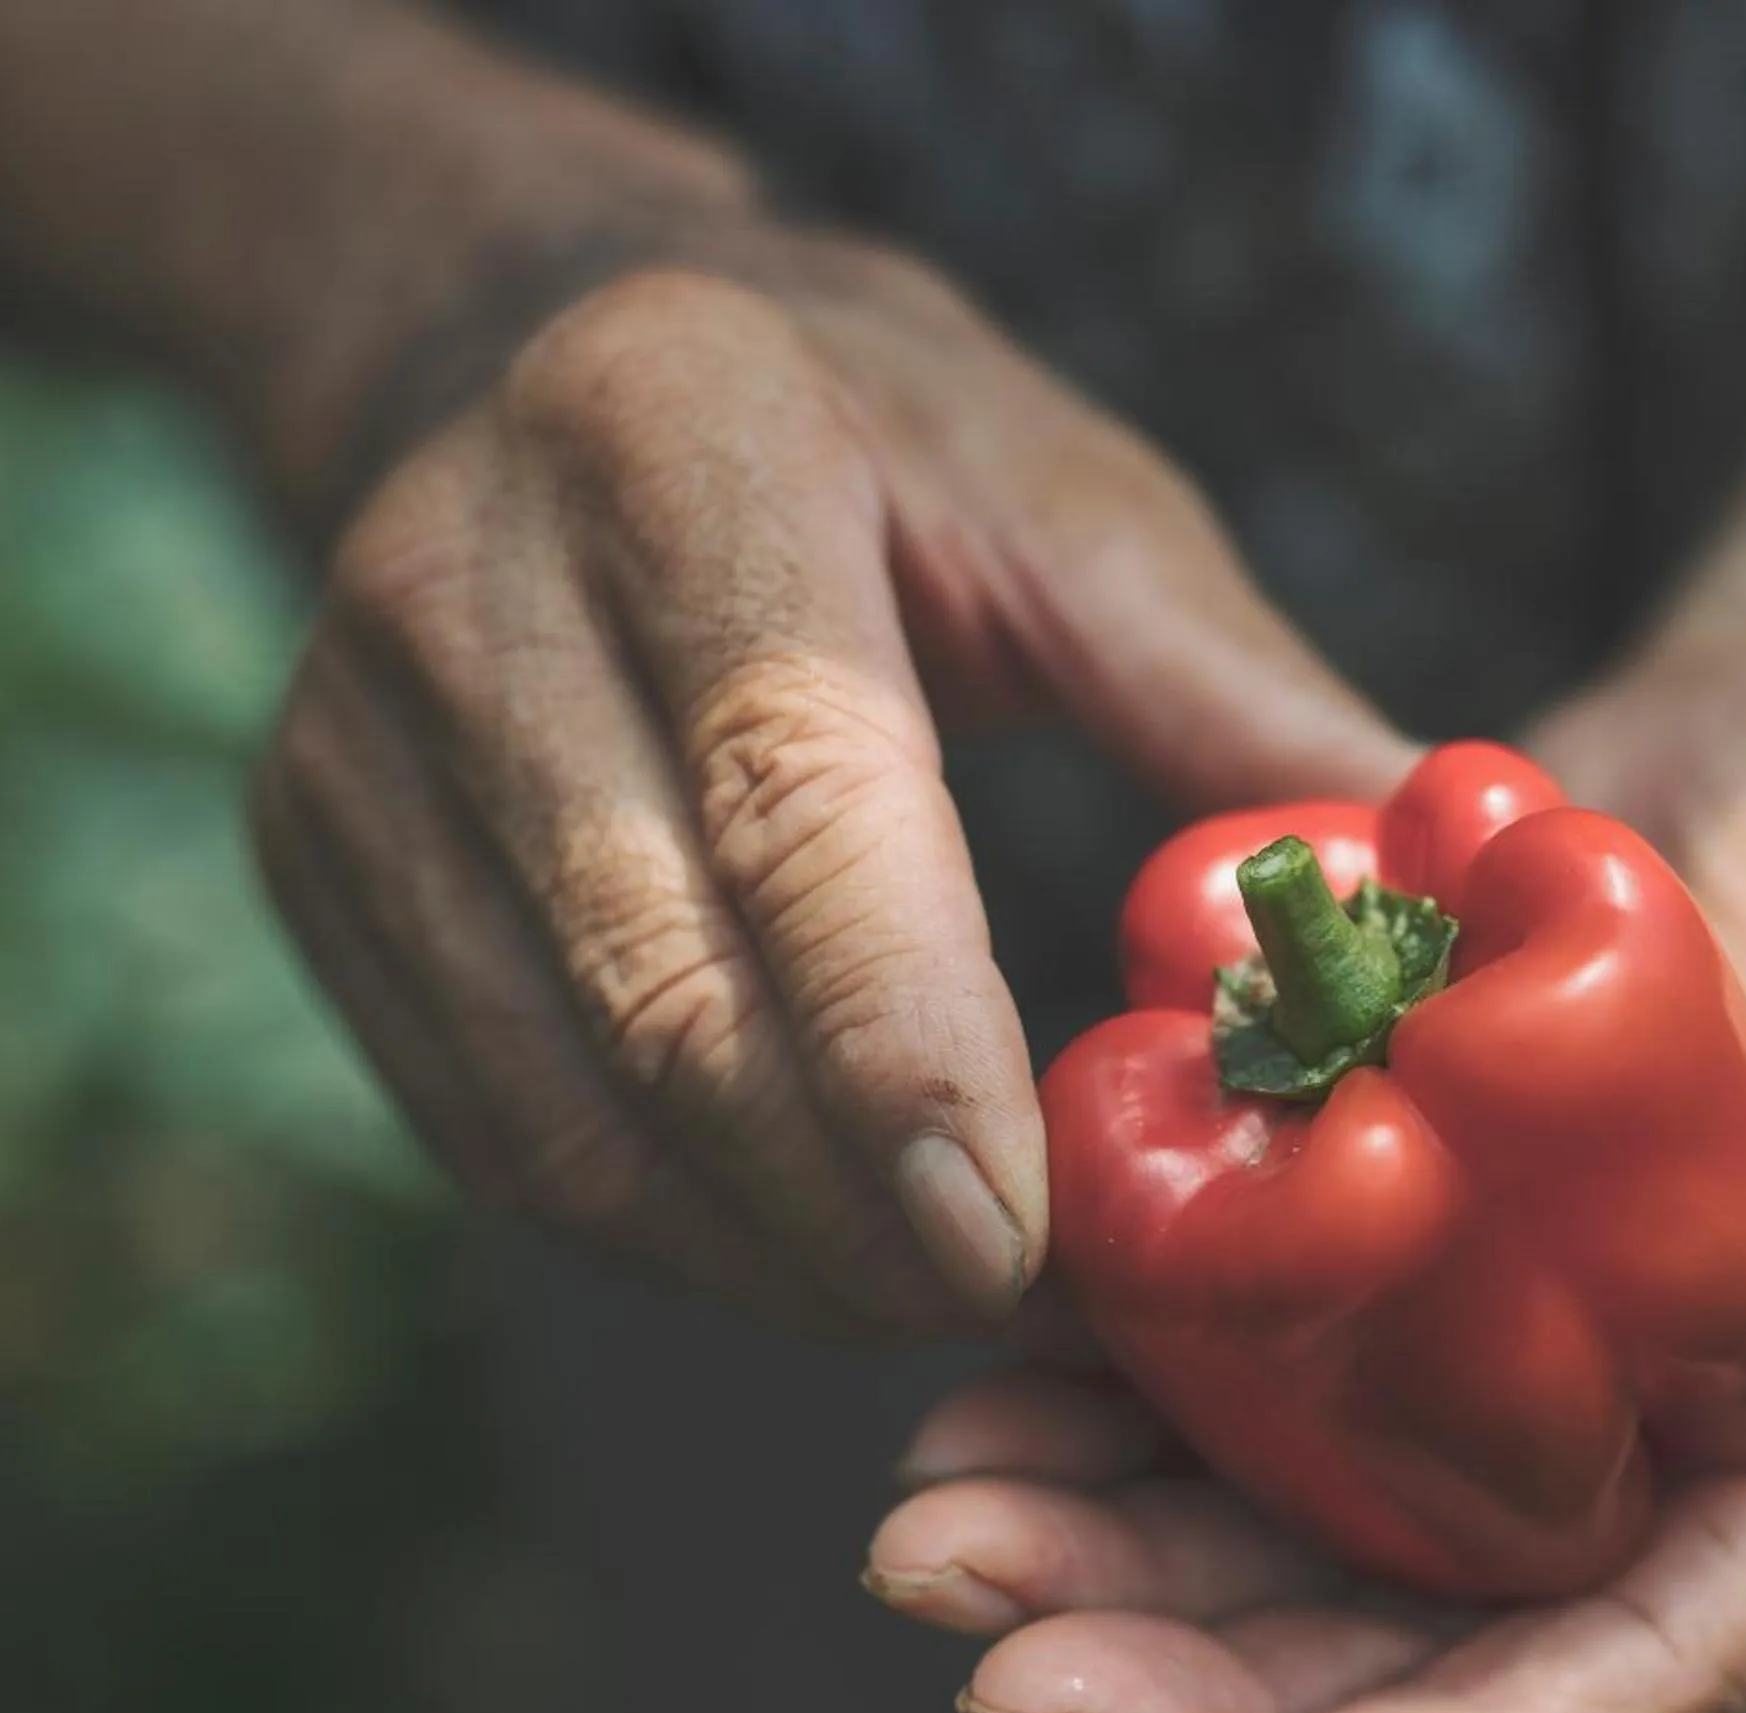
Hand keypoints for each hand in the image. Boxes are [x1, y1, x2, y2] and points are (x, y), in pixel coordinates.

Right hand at [248, 229, 1407, 1327]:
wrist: (549, 368)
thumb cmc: (880, 451)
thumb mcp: (1070, 507)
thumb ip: (1231, 697)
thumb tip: (1431, 884)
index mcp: (681, 438)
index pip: (788, 785)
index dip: (904, 1039)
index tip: (1020, 1234)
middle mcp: (462, 582)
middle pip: (658, 982)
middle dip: (849, 1202)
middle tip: (1023, 1312)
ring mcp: (351, 737)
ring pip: (557, 1100)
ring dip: (760, 1255)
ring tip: (936, 1305)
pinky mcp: (313, 865)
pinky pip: (488, 1125)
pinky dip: (664, 1232)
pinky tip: (807, 1257)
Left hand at [866, 657, 1745, 1712]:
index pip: (1626, 1687)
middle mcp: (1645, 1477)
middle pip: (1409, 1639)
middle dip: (1205, 1684)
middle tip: (994, 1677)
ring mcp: (1500, 1369)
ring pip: (1284, 1521)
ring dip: (1106, 1554)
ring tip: (927, 1547)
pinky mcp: (1394, 1246)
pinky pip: (1235, 1354)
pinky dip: (1102, 1386)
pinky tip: (959, 1396)